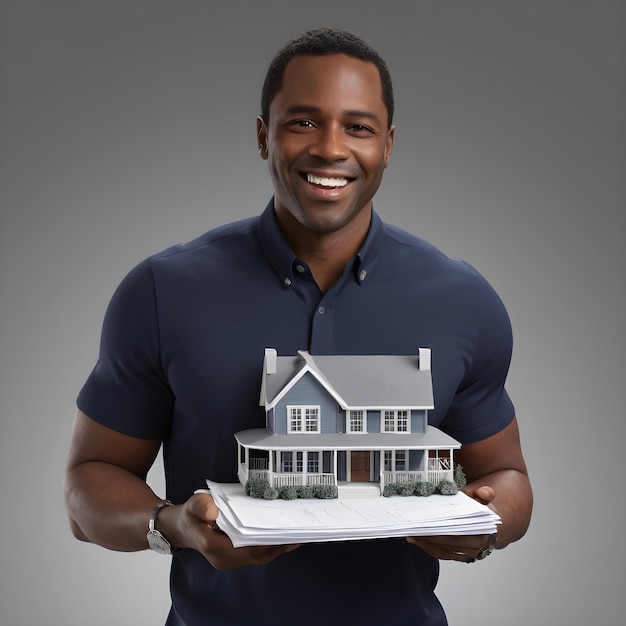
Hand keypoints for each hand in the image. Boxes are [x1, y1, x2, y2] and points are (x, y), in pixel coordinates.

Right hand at [160, 492, 299, 569]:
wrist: (179, 527)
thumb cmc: (189, 516)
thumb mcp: (192, 505)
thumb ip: (201, 506)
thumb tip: (213, 511)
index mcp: (214, 546)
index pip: (247, 548)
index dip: (268, 542)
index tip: (285, 533)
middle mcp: (222, 558)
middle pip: (257, 555)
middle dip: (278, 546)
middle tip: (297, 534)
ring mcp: (227, 560)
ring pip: (258, 557)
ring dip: (276, 548)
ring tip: (294, 536)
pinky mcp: (231, 557)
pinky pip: (254, 555)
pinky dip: (268, 548)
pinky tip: (280, 540)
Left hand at [405, 484, 497, 561]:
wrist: (486, 523)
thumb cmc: (481, 510)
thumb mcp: (484, 498)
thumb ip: (485, 494)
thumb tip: (484, 493)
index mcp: (484, 531)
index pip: (461, 533)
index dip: (444, 531)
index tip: (430, 525)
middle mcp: (477, 546)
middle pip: (450, 544)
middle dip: (431, 538)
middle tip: (415, 531)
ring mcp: (468, 554)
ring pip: (444, 552)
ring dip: (427, 545)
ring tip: (412, 536)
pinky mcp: (459, 557)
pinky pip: (443, 555)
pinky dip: (430, 549)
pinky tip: (418, 541)